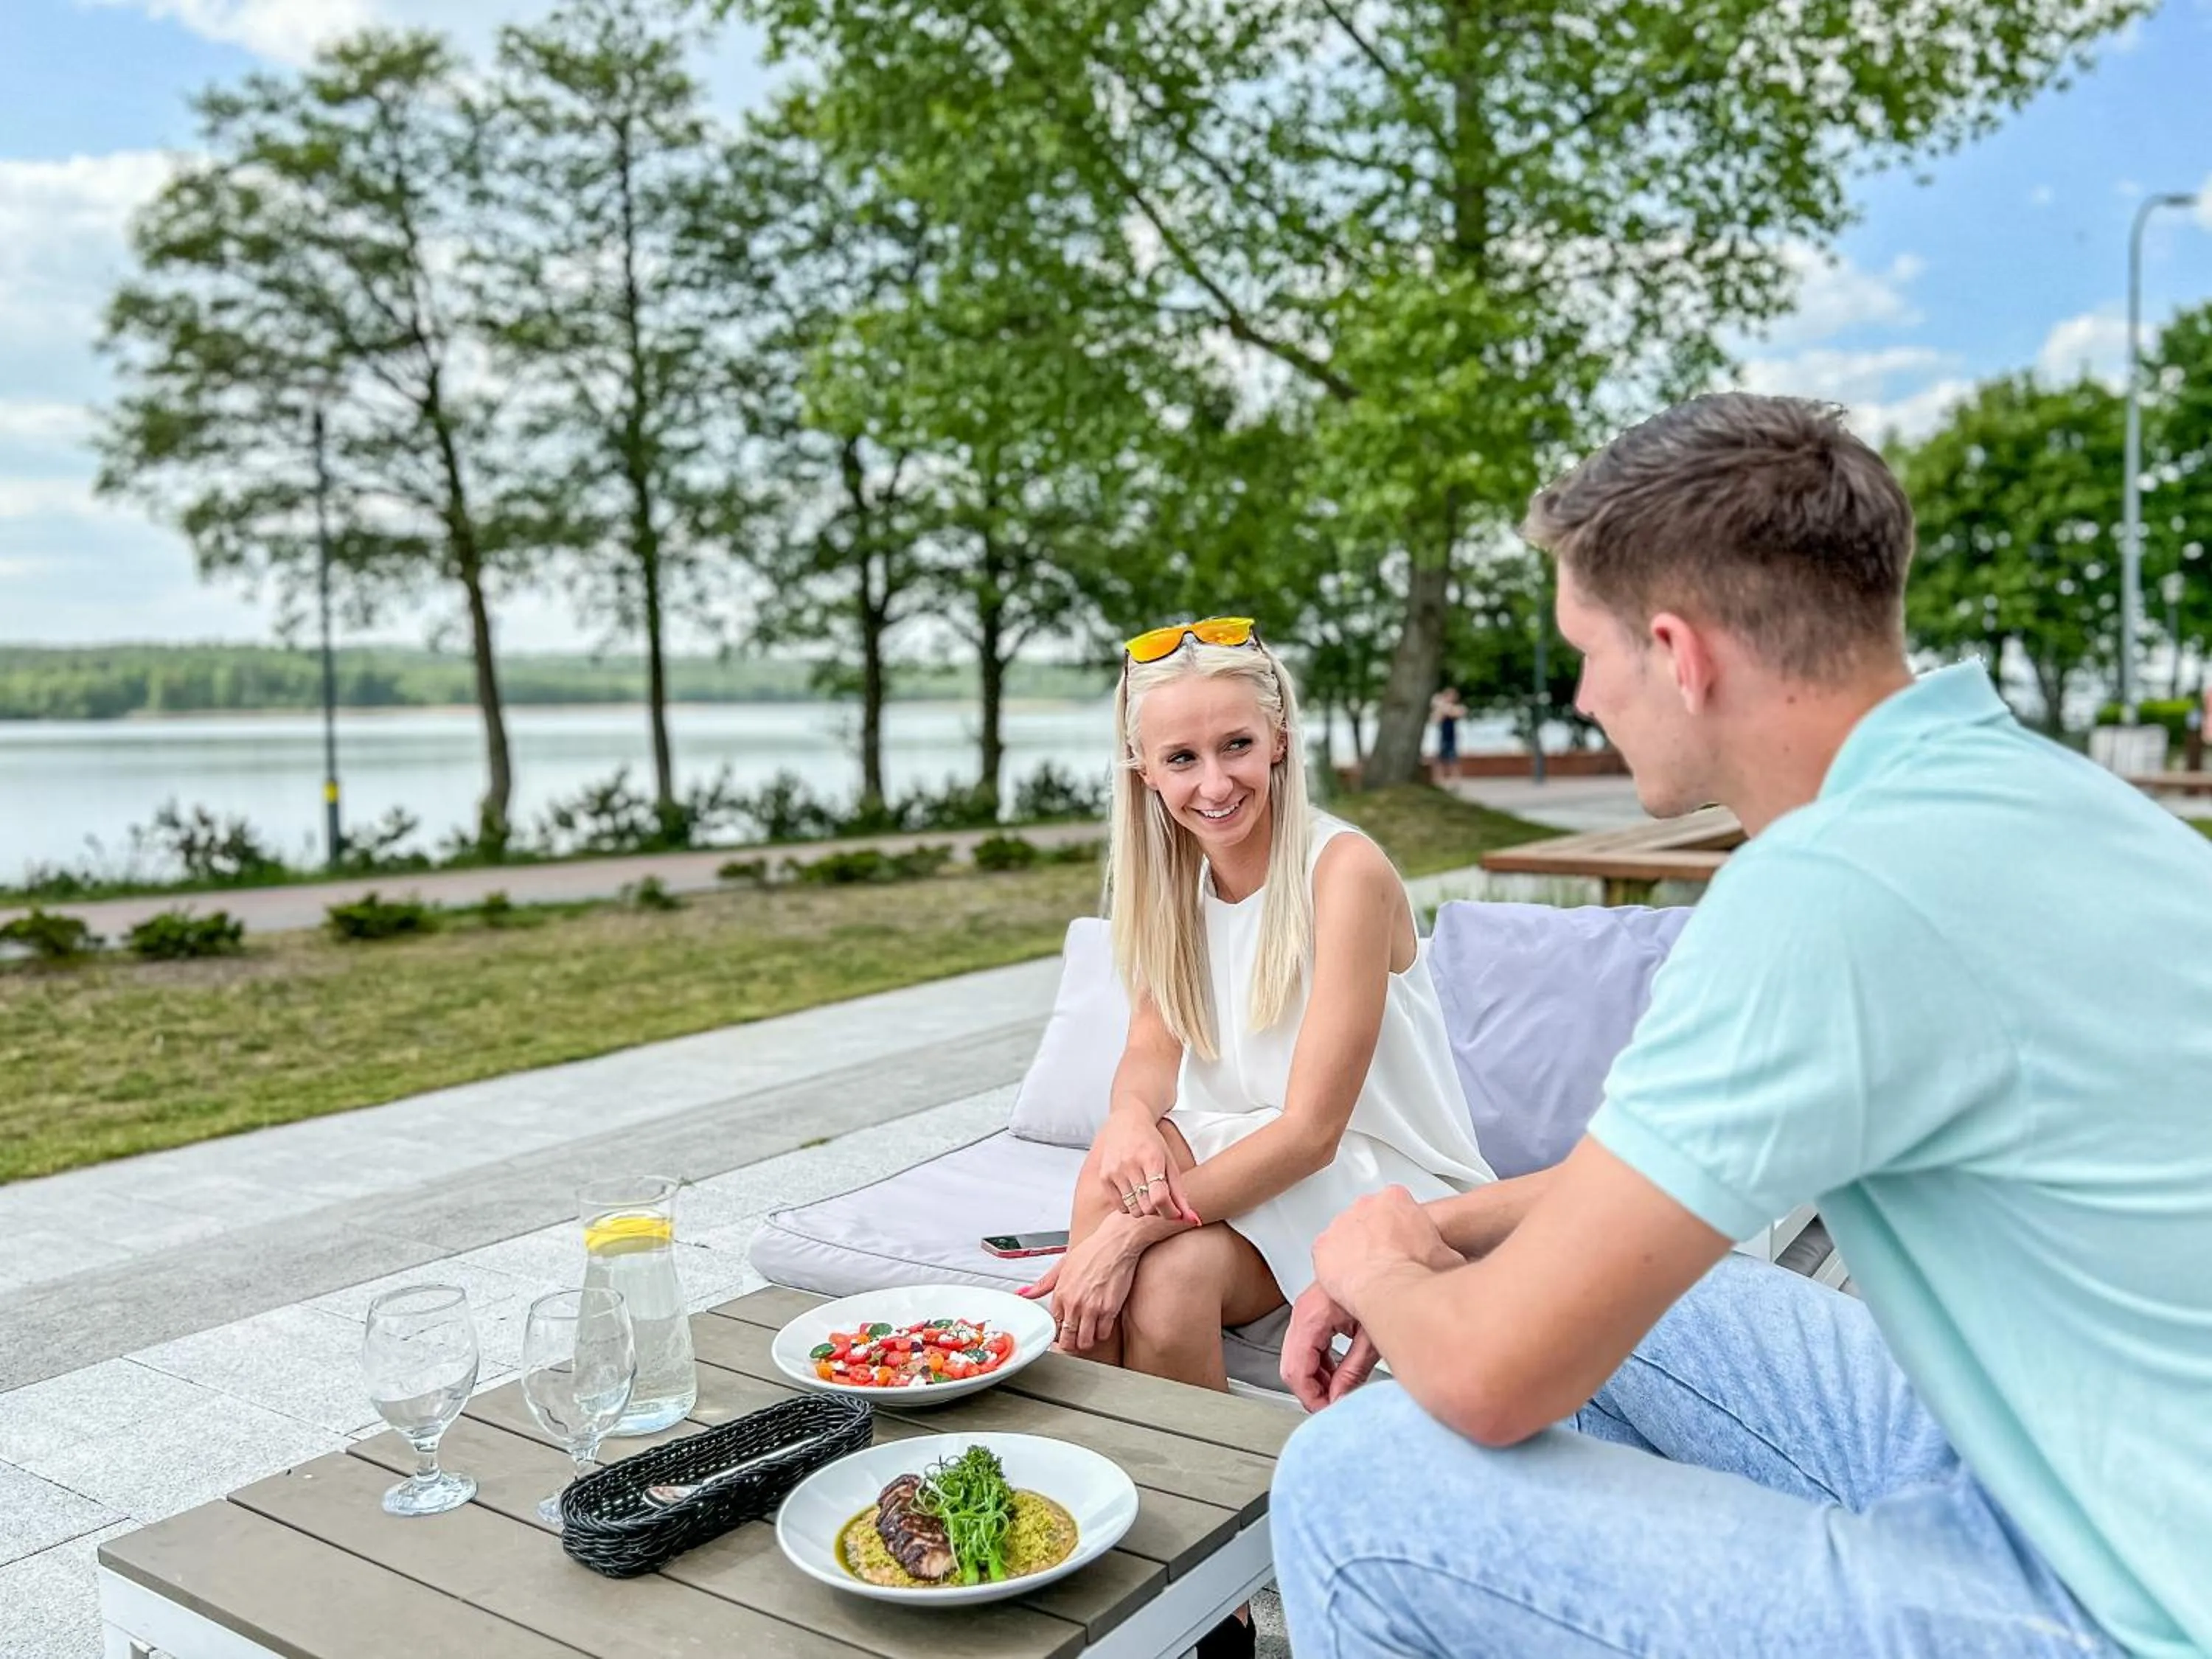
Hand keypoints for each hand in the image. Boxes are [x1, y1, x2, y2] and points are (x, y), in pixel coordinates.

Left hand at [1019, 1217, 1142, 1351]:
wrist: (1116, 1244)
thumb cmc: (1092, 1251)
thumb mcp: (1062, 1266)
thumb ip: (1043, 1284)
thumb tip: (1024, 1293)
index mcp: (1060, 1294)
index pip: (1054, 1325)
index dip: (1058, 1332)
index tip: (1061, 1333)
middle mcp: (1074, 1304)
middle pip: (1068, 1340)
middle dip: (1070, 1343)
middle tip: (1073, 1340)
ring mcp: (1092, 1309)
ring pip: (1085, 1342)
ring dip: (1086, 1341)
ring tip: (1087, 1334)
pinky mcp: (1109, 1310)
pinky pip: (1103, 1334)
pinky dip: (1102, 1334)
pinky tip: (1101, 1325)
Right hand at [1092, 1109, 1199, 1225]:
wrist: (1126, 1123)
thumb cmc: (1152, 1143)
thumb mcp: (1170, 1163)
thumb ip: (1180, 1193)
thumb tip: (1193, 1220)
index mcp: (1151, 1159)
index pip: (1160, 1197)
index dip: (1171, 1212)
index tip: (1176, 1213)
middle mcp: (1130, 1165)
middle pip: (1147, 1207)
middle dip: (1159, 1210)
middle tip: (1162, 1201)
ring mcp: (1114, 1172)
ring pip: (1133, 1210)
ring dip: (1144, 1209)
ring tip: (1148, 1195)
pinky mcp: (1104, 1178)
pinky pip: (1120, 1207)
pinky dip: (1130, 1206)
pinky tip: (1135, 1193)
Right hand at [1279, 1283, 1384, 1411]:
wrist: (1386, 1259)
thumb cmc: (1383, 1284)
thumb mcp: (1371, 1336)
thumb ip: (1353, 1371)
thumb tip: (1340, 1398)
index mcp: (1312, 1316)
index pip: (1295, 1370)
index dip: (1310, 1397)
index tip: (1326, 1410)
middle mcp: (1304, 1312)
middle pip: (1291, 1365)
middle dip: (1311, 1391)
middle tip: (1332, 1407)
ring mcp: (1307, 1311)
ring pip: (1297, 1356)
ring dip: (1316, 1379)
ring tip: (1338, 1392)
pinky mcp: (1315, 1312)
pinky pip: (1307, 1345)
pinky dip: (1319, 1364)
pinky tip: (1337, 1374)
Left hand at [1311, 1186, 1458, 1314]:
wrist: (1391, 1289)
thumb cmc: (1416, 1273)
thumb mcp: (1448, 1257)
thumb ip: (1447, 1249)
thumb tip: (1457, 1260)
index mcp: (1395, 1200)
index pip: (1395, 1206)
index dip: (1400, 1229)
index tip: (1402, 1245)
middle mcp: (1365, 1206)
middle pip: (1368, 1218)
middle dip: (1375, 1238)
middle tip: (1386, 1261)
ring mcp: (1342, 1224)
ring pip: (1345, 1236)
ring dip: (1354, 1251)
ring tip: (1368, 1275)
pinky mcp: (1324, 1246)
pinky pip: (1326, 1254)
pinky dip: (1334, 1267)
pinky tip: (1348, 1281)